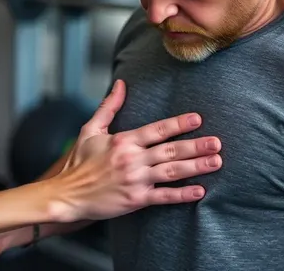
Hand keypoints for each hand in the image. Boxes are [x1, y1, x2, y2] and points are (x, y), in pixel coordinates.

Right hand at [50, 79, 221, 221]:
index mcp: (123, 141)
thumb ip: (109, 106)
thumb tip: (121, 83)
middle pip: (170, 150)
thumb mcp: (90, 130)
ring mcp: (135, 180)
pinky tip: (199, 191)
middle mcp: (132, 159)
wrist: (66, 194)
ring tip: (215, 162)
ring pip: (171, 171)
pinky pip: (163, 196)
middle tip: (217, 142)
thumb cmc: (78, 162)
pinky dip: (182, 194)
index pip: (157, 130)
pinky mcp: (135, 200)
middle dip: (196, 146)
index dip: (178, 124)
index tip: (197, 119)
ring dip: (196, 167)